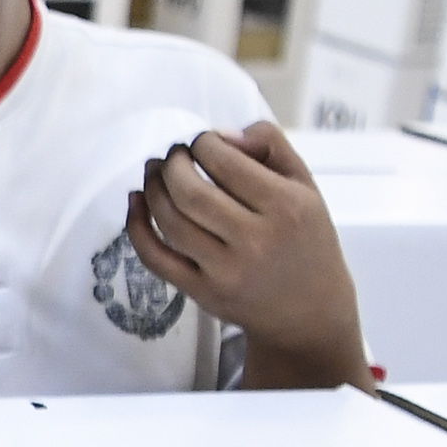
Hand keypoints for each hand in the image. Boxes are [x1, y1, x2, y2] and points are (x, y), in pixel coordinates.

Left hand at [126, 122, 369, 390]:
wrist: (309, 311)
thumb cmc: (305, 240)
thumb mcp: (305, 185)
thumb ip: (270, 145)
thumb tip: (221, 135)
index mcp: (286, 207)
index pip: (226, 162)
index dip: (203, 143)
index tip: (201, 142)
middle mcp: (255, 240)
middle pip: (190, 192)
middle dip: (172, 163)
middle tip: (173, 154)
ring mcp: (225, 271)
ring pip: (170, 221)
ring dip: (153, 188)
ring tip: (156, 171)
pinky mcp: (202, 293)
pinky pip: (156, 258)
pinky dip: (137, 227)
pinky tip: (137, 201)